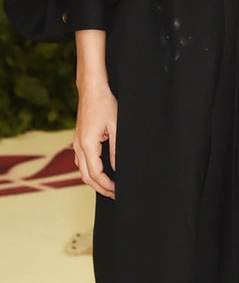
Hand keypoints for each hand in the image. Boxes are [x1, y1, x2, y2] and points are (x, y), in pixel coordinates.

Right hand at [73, 84, 116, 198]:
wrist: (91, 89)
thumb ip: (116, 150)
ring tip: (109, 186)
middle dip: (100, 188)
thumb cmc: (104, 104)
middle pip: (86, 176)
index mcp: (87, 145)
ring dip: (94, 180)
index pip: (95, 174)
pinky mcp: (78, 139)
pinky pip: (81, 161)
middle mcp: (78, 146)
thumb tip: (117, 169)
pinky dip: (89, 170)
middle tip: (114, 194)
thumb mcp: (116, 127)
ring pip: (82, 169)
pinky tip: (100, 171)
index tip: (117, 191)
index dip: (106, 186)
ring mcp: (76, 143)